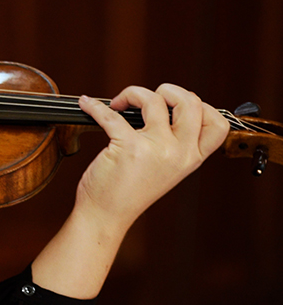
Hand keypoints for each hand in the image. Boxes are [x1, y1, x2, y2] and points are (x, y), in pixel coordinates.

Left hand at [76, 83, 228, 231]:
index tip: (176, 104)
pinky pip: (110, 114)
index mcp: (191, 158)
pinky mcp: (128, 147)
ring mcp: (156, 149)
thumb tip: (165, 105)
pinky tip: (87, 104)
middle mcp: (179, 153)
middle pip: (190, 102)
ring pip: (153, 99)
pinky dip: (94, 105)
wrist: (106, 215)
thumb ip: (173, 143)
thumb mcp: (165, 168)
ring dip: (131, 93)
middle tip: (146, 98)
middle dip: (168, 90)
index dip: (201, 105)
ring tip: (118, 104)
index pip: (217, 124)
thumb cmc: (130, 191)